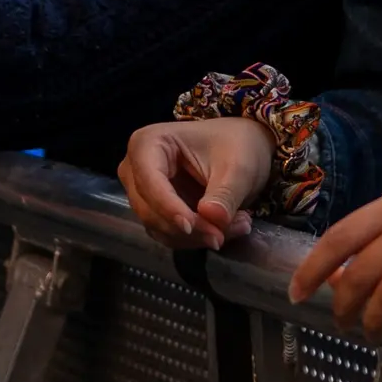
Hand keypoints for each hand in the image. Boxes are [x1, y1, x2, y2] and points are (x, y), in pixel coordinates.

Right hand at [118, 118, 272, 249]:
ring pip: (160, 227)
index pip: (149, 181)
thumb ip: (224, 194)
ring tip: (238, 226)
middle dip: (189, 227)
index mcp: (148, 143)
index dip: (168, 207)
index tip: (191, 227)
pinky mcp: (156, 210)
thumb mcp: (238, 166)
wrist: (245, 145)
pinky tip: (225, 229)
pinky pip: (168, 233)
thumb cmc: (237, 144)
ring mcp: (144, 191)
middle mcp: (136, 168)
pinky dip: (195, 238)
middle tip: (226, 232)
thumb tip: (213, 218)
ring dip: (196, 236)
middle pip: (151, 209)